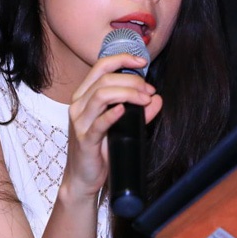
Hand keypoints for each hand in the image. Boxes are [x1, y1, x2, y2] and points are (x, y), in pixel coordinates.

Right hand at [63, 53, 162, 202]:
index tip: (142, 62)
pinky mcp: (84, 140)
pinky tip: (125, 110)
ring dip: (128, 93)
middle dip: (132, 80)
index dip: (122, 59)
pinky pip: (98, 123)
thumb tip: (157, 99)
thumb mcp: (122, 126)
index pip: (101, 67)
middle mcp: (79, 105)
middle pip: (104, 79)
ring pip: (101, 95)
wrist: (84, 178)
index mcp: (85, 96)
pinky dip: (112, 114)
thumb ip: (139, 112)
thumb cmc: (100, 149)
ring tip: (145, 99)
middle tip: (149, 90)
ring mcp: (79, 122)